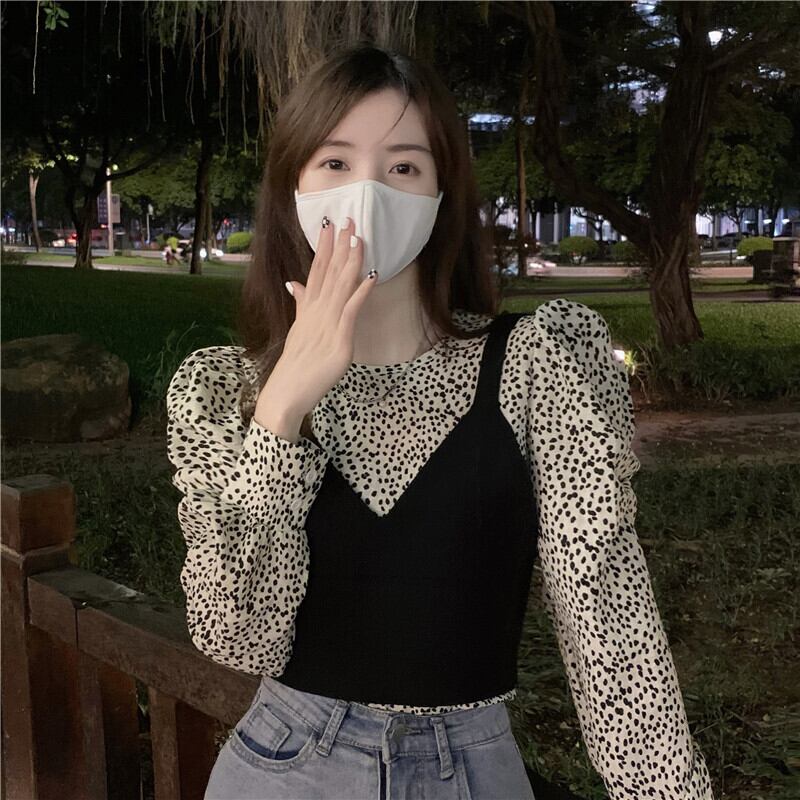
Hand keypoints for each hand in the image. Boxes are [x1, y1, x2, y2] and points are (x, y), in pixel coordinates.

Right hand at [255, 215, 377, 434]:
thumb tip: (294, 282)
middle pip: (329, 272)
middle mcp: (317, 311)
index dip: (324, 247)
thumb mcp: (297, 329)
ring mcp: (327, 323)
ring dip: (351, 261)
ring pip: (340, 285)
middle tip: (349, 218)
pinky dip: (361, 291)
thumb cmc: (295, 365)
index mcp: (307, 308)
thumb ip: (300, 305)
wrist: (287, 391)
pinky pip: (351, 310)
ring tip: (359, 237)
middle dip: (340, 245)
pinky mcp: (339, 339)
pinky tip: (371, 275)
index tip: (329, 224)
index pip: (316, 270)